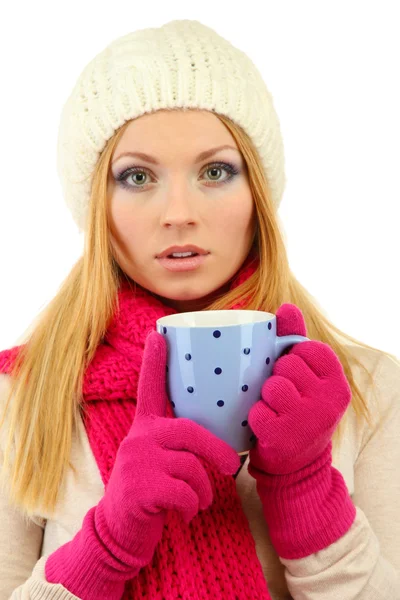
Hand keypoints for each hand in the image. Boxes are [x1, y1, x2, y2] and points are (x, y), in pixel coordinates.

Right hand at [45, 330, 239, 599]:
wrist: (120, 529)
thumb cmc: (151, 490)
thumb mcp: (159, 461)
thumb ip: (179, 445)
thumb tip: (225, 446)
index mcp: (145, 428)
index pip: (150, 390)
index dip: (155, 363)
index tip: (159, 334)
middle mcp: (139, 438)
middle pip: (188, 431)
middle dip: (216, 451)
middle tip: (232, 468)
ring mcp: (136, 461)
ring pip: (190, 467)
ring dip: (203, 490)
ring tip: (199, 502)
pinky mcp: (138, 488)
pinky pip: (183, 492)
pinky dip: (191, 507)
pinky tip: (184, 515)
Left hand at [248, 303, 351, 475]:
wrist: (296, 463)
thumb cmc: (297, 406)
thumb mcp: (304, 374)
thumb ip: (295, 338)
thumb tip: (286, 306)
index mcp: (337, 380)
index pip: (305, 347)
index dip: (291, 357)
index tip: (294, 375)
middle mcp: (331, 399)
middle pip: (286, 365)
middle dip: (277, 378)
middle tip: (284, 396)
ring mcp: (311, 420)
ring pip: (272, 387)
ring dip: (265, 397)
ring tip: (276, 410)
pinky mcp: (286, 438)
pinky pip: (258, 412)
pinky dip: (256, 418)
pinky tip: (268, 427)